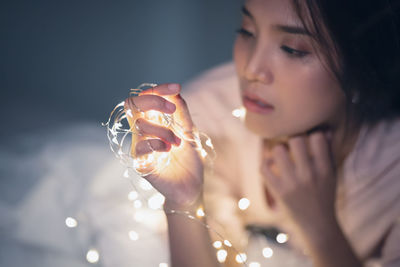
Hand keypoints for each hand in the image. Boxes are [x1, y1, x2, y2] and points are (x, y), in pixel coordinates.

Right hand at [125, 83, 203, 210]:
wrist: (191, 186)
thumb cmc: (189, 158)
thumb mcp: (189, 131)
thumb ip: (181, 112)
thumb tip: (174, 91)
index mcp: (154, 120)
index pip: (146, 97)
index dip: (159, 89)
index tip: (176, 87)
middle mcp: (143, 131)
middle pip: (133, 104)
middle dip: (153, 101)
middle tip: (172, 109)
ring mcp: (140, 146)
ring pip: (140, 125)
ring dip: (163, 130)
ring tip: (178, 143)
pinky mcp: (140, 163)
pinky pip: (140, 146)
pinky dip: (156, 143)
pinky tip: (169, 149)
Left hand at [261, 132, 336, 236]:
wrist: (318, 225)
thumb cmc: (325, 196)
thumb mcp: (332, 175)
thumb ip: (329, 152)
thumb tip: (324, 130)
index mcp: (325, 169)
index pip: (317, 137)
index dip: (310, 133)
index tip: (308, 138)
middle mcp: (309, 175)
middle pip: (296, 140)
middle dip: (293, 139)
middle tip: (292, 145)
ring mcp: (292, 184)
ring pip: (278, 151)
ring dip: (278, 149)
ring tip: (282, 154)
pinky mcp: (279, 192)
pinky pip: (264, 168)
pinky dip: (266, 163)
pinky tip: (272, 164)